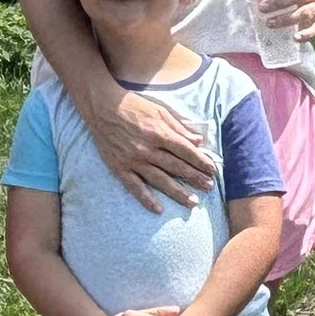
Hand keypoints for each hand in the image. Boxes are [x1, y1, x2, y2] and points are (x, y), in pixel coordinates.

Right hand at [86, 83, 218, 213]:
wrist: (102, 107)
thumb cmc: (134, 106)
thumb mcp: (160, 110)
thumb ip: (179, 127)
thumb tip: (198, 141)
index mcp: (159, 132)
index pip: (186, 151)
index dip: (201, 161)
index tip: (212, 170)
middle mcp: (148, 149)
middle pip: (176, 167)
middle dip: (195, 178)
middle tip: (209, 187)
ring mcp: (133, 160)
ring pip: (159, 180)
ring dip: (177, 192)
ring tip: (192, 203)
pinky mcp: (120, 167)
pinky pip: (135, 186)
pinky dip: (146, 199)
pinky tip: (158, 209)